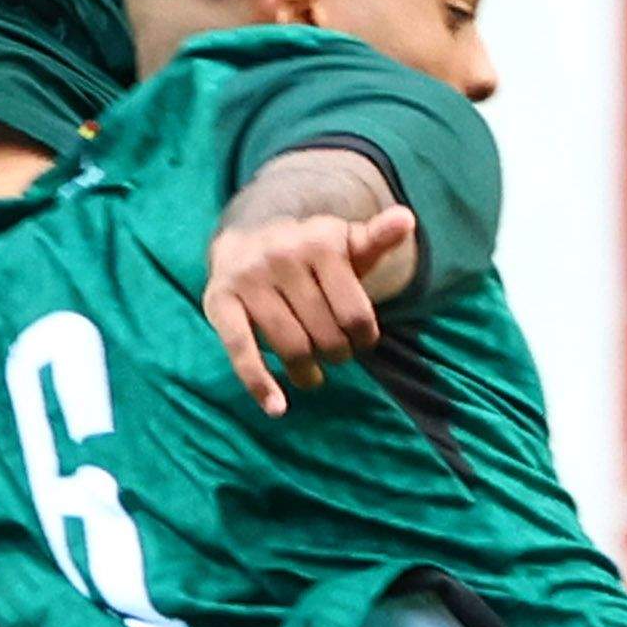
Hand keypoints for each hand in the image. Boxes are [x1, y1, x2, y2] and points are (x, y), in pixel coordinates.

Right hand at [204, 200, 415, 411]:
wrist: (247, 237)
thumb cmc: (310, 253)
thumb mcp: (345, 244)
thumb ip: (378, 238)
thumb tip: (406, 219)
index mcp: (321, 241)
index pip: (355, 313)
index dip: (364, 338)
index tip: (363, 341)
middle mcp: (282, 255)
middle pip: (324, 334)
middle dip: (336, 354)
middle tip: (335, 355)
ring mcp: (249, 278)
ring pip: (290, 346)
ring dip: (306, 373)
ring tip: (311, 377)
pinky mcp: (219, 300)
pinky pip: (241, 349)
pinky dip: (258, 383)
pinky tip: (276, 407)